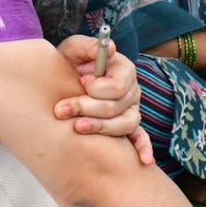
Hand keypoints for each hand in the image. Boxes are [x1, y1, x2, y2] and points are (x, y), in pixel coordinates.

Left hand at [52, 34, 152, 164]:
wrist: (62, 81)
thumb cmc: (69, 63)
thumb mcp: (73, 49)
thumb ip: (86, 46)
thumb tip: (108, 49)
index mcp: (124, 70)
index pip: (118, 85)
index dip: (96, 87)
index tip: (79, 80)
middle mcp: (132, 91)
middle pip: (116, 107)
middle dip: (86, 108)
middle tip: (61, 109)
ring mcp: (131, 110)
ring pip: (124, 124)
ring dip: (100, 128)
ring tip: (78, 128)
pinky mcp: (127, 126)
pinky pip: (140, 138)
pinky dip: (144, 148)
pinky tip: (145, 161)